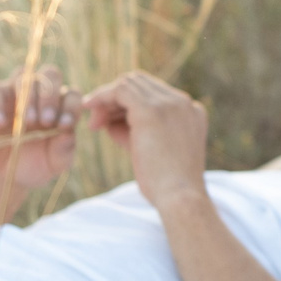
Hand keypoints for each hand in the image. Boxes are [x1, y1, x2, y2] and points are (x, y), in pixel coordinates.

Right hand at [0, 66, 77, 195]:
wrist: (2, 174)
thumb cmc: (33, 164)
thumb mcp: (53, 163)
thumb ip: (64, 150)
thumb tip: (69, 133)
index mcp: (62, 106)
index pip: (72, 94)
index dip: (71, 107)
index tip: (64, 125)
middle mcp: (41, 93)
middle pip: (51, 75)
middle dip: (50, 96)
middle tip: (45, 121)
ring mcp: (16, 92)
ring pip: (24, 76)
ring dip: (28, 98)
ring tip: (27, 122)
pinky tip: (0, 123)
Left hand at [83, 71, 209, 209]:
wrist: (180, 198)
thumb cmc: (167, 185)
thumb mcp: (153, 152)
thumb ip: (135, 133)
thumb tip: (109, 123)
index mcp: (191, 111)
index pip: (154, 94)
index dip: (127, 106)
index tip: (109, 124)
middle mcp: (183, 102)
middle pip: (141, 83)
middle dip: (115, 99)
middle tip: (97, 123)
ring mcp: (170, 103)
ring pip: (130, 82)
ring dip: (107, 99)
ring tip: (94, 124)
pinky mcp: (152, 110)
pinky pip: (121, 89)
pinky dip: (102, 97)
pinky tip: (89, 111)